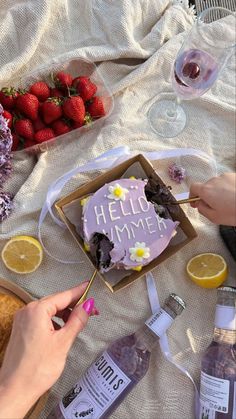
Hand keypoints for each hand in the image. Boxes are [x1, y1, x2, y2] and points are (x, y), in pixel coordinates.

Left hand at [0, 282, 98, 418]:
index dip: (79, 292)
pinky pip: (41, 318)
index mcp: (37, 310)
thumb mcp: (63, 342)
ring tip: (78, 323)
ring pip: (48, 310)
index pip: (63, 296)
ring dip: (64, 314)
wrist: (15, 390)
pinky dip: (53, 321)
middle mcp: (27, 311)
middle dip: (73, 305)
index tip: (89, 286)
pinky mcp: (21, 329)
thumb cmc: (36, 369)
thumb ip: (77, 320)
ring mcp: (22, 320)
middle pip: (56, 302)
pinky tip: (62, 330)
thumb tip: (88, 305)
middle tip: (91, 311)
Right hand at [190, 173, 235, 224]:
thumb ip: (202, 210)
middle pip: (206, 186)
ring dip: (219, 192)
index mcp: (207, 190)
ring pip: (218, 184)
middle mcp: (215, 180)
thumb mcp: (215, 217)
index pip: (193, 187)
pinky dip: (229, 189)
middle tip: (215, 207)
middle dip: (208, 196)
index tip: (196, 203)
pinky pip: (228, 182)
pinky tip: (235, 197)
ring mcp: (226, 176)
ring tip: (228, 202)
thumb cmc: (234, 212)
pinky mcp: (235, 176)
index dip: (192, 195)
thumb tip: (199, 204)